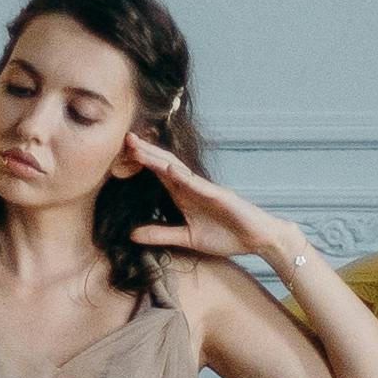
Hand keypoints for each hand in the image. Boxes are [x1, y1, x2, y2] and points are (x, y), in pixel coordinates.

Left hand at [123, 137, 294, 269]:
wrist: (258, 239)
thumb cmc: (226, 235)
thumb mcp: (187, 238)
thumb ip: (161, 233)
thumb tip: (131, 235)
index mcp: (184, 195)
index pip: (158, 174)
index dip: (141, 163)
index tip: (119, 154)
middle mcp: (193, 187)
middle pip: (164, 165)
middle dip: (145, 152)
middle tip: (125, 138)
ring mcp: (207, 189)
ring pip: (178, 170)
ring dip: (158, 158)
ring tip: (140, 148)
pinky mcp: (221, 196)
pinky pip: (200, 185)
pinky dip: (185, 177)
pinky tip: (170, 170)